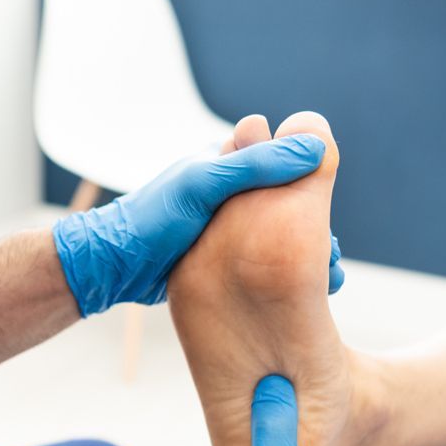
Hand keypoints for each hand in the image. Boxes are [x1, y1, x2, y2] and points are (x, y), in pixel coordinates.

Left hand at [52, 136, 344, 316]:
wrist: (114, 267)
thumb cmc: (153, 219)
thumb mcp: (202, 185)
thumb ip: (254, 165)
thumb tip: (314, 148)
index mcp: (228, 164)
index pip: (284, 163)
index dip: (310, 180)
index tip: (326, 203)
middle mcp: (232, 194)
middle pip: (290, 206)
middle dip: (315, 229)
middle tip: (332, 258)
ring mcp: (230, 229)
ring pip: (282, 239)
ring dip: (308, 258)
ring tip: (328, 281)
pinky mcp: (226, 261)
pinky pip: (266, 265)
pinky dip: (287, 278)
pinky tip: (306, 297)